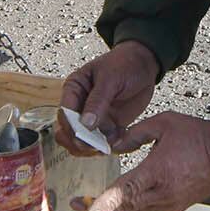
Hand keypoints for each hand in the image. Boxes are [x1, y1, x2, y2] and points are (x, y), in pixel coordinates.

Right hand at [57, 41, 160, 156]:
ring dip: (97, 146)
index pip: (64, 114)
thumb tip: (85, 124)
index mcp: (74, 89)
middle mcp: (80, 106)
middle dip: (80, 142)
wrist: (145, 65)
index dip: (71, 128)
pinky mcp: (109, 125)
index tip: (83, 137)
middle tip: (96, 146)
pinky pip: (105, 142)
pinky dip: (112, 145)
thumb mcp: (110, 78)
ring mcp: (95, 117)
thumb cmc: (124, 63)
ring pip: (85, 142)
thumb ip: (97, 101)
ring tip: (113, 140)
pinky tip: (123, 136)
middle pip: (69, 133)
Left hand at [72, 112, 209, 210]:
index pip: (123, 193)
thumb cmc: (197, 135)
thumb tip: (112, 146)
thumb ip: (134, 134)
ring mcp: (169, 204)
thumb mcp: (163, 123)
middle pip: (124, 210)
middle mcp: (162, 194)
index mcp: (157, 172)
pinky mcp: (175, 208)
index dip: (103, 205)